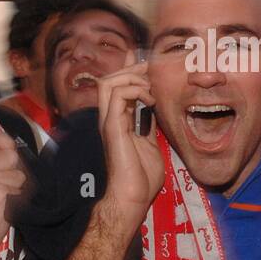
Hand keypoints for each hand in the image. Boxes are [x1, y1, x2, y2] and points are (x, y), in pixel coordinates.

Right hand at [0, 128, 25, 259]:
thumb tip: (10, 149)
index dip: (6, 141)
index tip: (9, 152)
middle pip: (10, 154)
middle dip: (13, 170)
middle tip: (2, 187)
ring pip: (19, 173)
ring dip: (16, 188)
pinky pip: (21, 189)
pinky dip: (17, 201)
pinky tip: (2, 210)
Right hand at [98, 53, 163, 217]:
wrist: (133, 197)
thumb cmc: (141, 177)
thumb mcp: (149, 144)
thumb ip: (148, 127)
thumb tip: (152, 111)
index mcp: (116, 121)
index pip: (114, 87)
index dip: (126, 70)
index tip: (144, 62)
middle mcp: (109, 119)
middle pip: (108, 79)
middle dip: (130, 69)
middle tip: (149, 70)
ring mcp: (108, 122)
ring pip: (108, 82)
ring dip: (131, 78)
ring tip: (149, 88)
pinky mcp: (112, 127)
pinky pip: (117, 96)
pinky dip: (135, 91)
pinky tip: (149, 101)